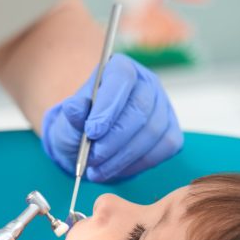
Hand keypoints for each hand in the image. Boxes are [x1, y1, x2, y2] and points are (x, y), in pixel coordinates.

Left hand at [41, 53, 182, 182]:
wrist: (90, 146)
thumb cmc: (79, 128)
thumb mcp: (67, 121)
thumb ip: (72, 115)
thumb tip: (74, 107)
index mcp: (120, 68)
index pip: (121, 78)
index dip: (108, 105)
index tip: (91, 131)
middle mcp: (147, 83)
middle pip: (140, 108)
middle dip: (114, 139)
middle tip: (92, 159)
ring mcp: (163, 107)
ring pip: (152, 131)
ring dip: (123, 156)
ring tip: (98, 170)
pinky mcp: (171, 132)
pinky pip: (164, 148)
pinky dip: (138, 163)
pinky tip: (118, 168)